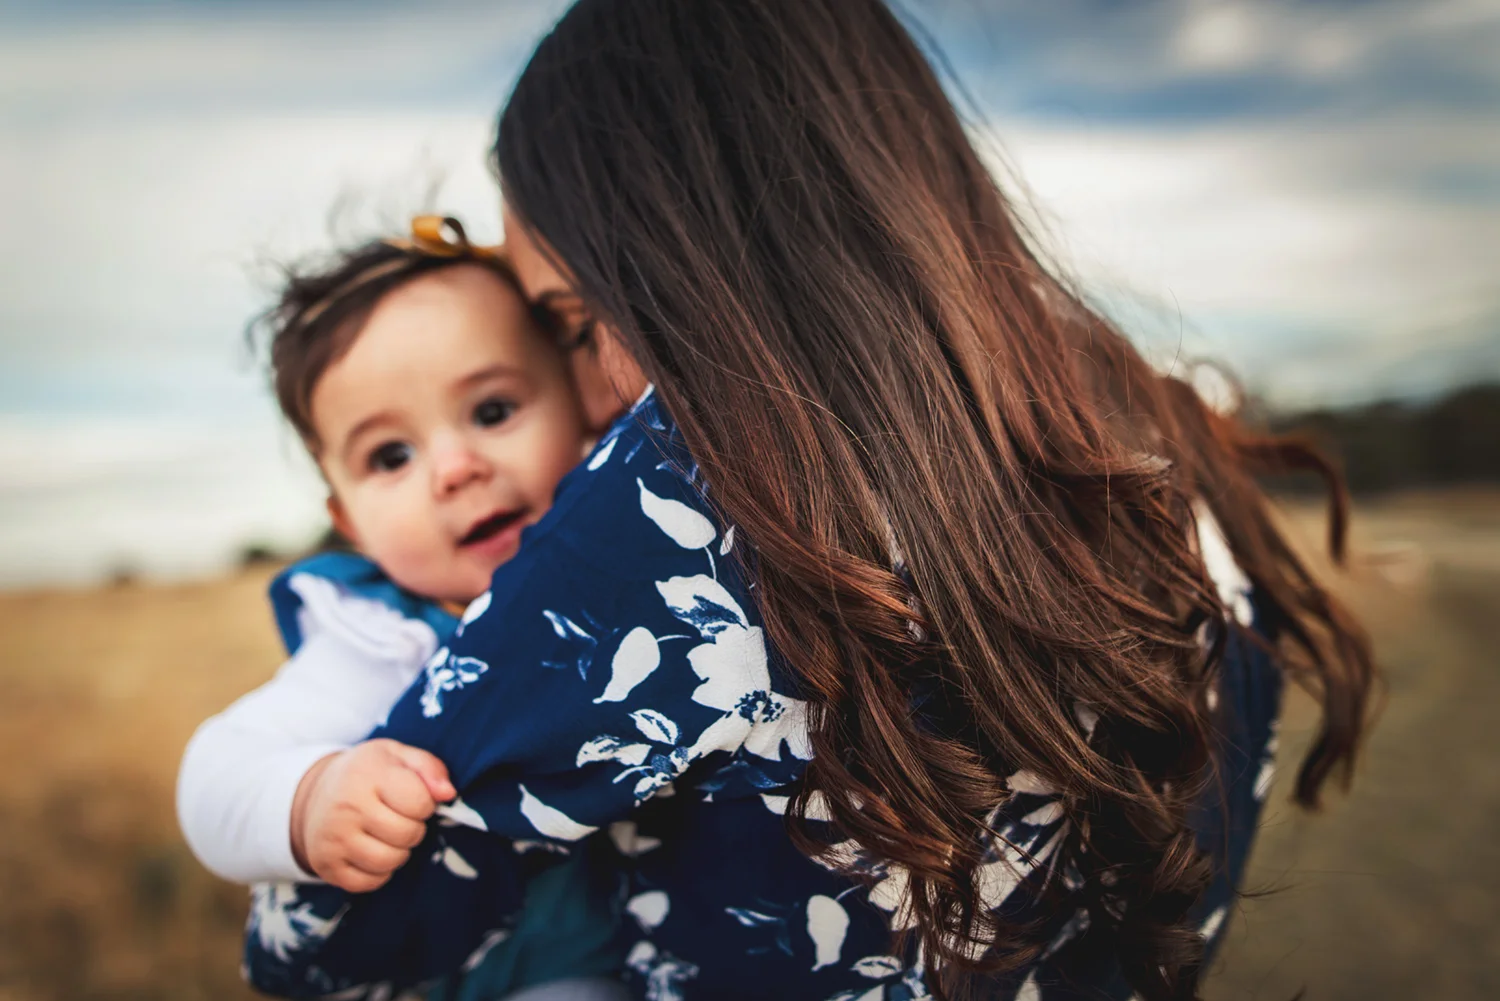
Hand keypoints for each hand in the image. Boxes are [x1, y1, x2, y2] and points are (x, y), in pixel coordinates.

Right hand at [289, 739, 454, 892]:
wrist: (316, 793)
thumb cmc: (367, 773)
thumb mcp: (397, 755)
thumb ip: (429, 768)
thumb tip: (448, 794)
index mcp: (366, 774)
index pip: (419, 802)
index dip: (425, 804)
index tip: (413, 798)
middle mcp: (346, 807)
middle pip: (406, 835)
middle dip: (414, 829)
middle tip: (400, 818)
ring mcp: (333, 839)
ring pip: (389, 862)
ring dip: (399, 852)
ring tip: (388, 835)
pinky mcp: (325, 864)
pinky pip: (368, 882)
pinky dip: (379, 872)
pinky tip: (372, 850)